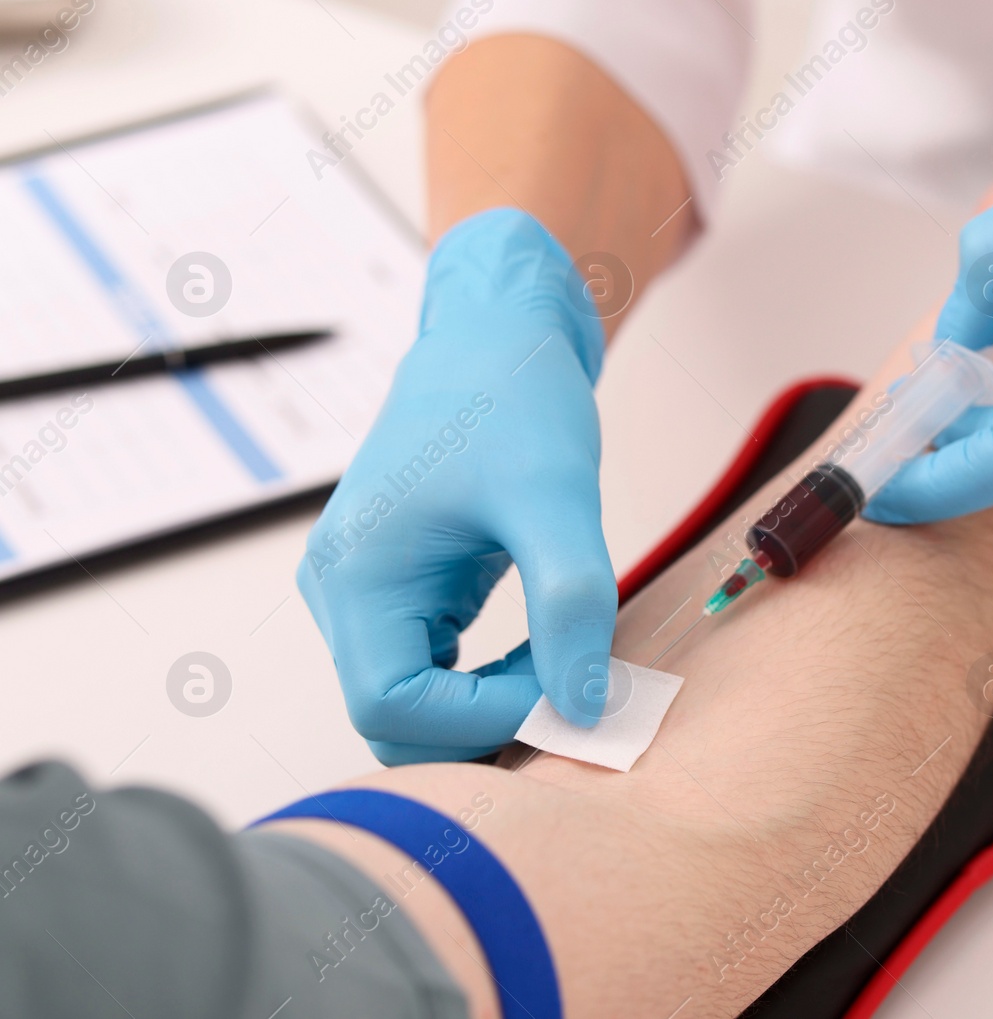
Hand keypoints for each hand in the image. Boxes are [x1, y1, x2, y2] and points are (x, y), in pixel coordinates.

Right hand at [298, 208, 614, 764]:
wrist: (495, 335)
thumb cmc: (514, 399)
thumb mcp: (557, 497)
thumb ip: (570, 604)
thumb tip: (583, 710)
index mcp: (355, 572)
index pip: (388, 706)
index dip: (477, 723)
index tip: (561, 695)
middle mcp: (340, 591)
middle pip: (390, 718)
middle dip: (481, 725)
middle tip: (569, 695)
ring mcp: (362, 593)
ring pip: (410, 702)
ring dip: (486, 707)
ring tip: (563, 666)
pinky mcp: (396, 589)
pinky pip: (428, 670)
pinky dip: (484, 683)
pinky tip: (545, 651)